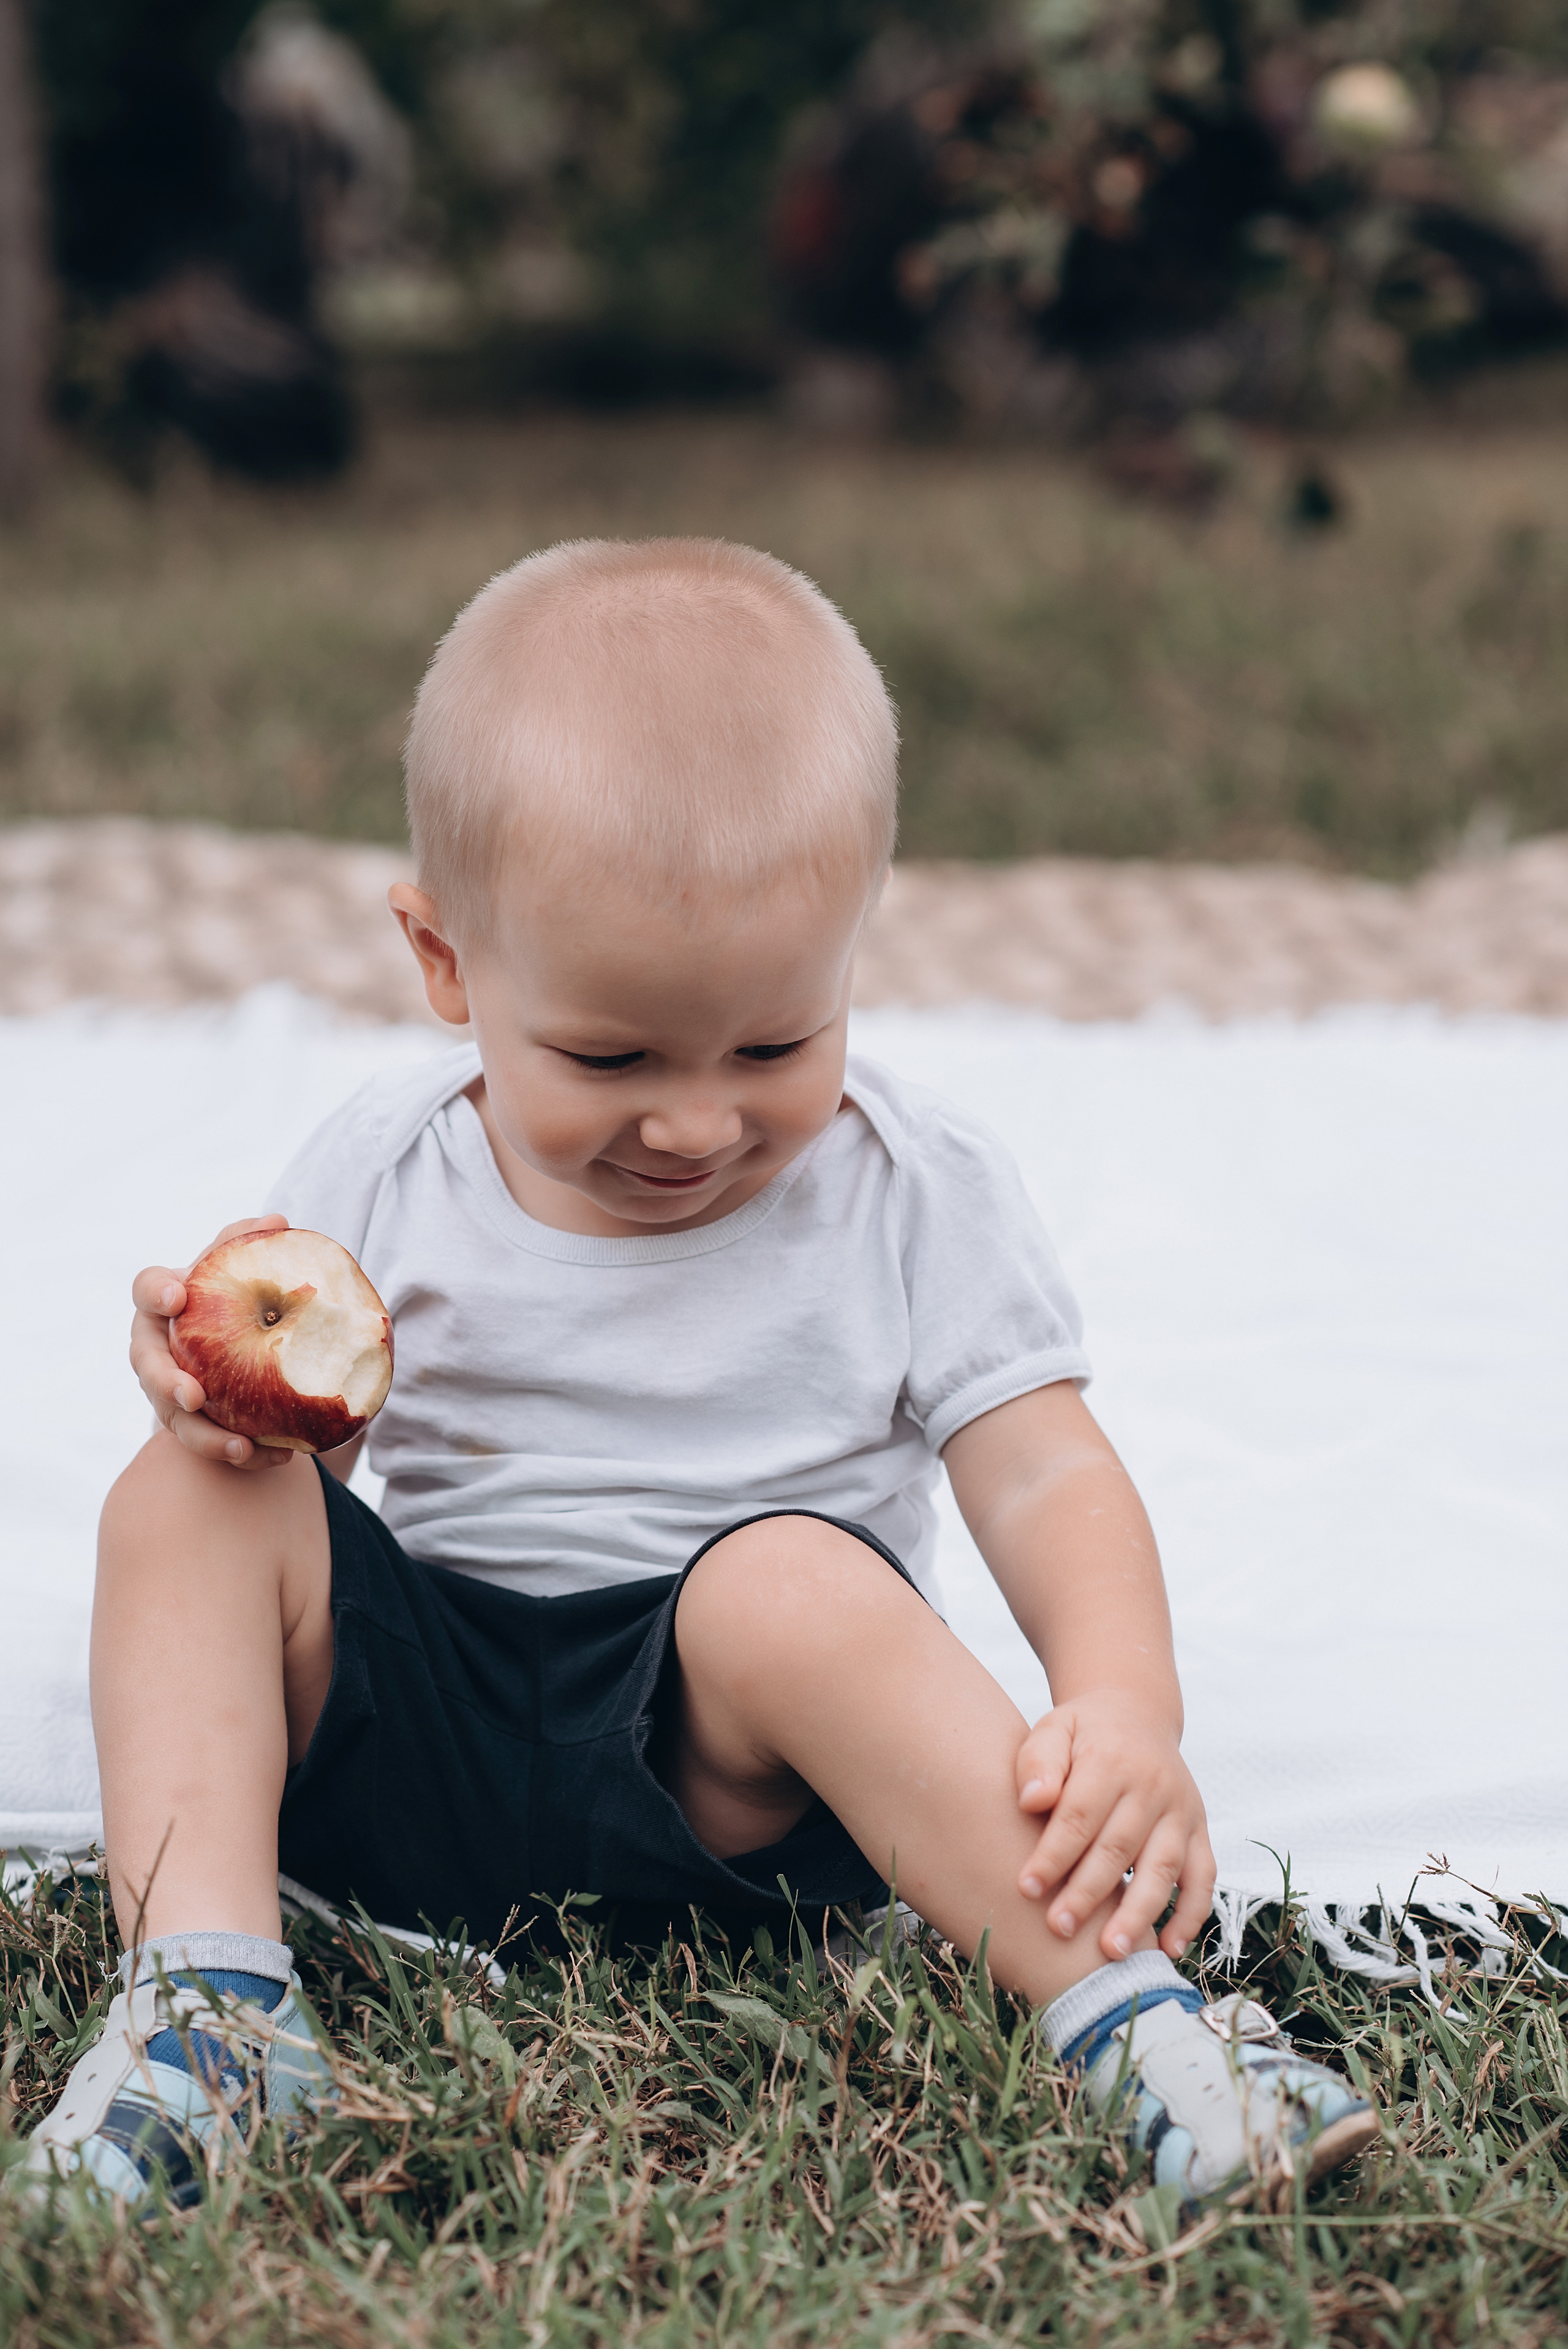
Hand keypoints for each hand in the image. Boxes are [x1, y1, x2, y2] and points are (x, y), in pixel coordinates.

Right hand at [129, 1214, 293, 1471]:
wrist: (232, 1344)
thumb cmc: (230, 1295)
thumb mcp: (237, 1265)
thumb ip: (249, 1241)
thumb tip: (277, 1222)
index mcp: (162, 1302)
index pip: (147, 1289)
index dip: (157, 1292)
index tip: (177, 1297)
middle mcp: (154, 1348)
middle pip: (148, 1367)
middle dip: (166, 1384)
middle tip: (194, 1395)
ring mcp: (166, 1391)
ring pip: (174, 1419)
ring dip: (204, 1437)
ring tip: (240, 1447)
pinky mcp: (191, 1424)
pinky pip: (210, 1443)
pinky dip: (242, 1453)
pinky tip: (277, 1455)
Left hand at [1014, 1687, 1215, 1962]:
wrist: (1136, 1715)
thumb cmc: (1083, 1733)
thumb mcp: (1054, 1728)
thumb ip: (1039, 1761)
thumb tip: (1032, 1800)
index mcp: (1110, 1760)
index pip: (1079, 1815)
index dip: (1053, 1855)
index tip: (1026, 1889)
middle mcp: (1152, 1786)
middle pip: (1118, 1847)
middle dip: (1087, 1893)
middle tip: (1059, 1929)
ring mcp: (1180, 1810)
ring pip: (1162, 1868)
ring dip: (1138, 1913)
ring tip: (1111, 1951)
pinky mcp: (1198, 1830)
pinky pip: (1203, 1877)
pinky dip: (1191, 1914)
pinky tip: (1168, 1947)